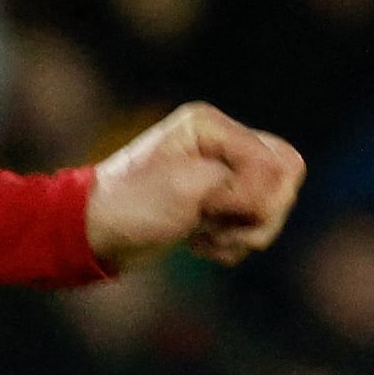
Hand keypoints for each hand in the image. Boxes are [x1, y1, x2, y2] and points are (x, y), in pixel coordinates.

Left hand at [85, 102, 302, 269]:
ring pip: (272, 207)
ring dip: (244, 233)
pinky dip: (231, 244)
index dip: (256, 193)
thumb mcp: (189, 188)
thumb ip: (243, 183)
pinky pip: (250, 227)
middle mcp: (220, 146)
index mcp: (211, 128)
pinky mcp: (213, 208)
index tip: (214, 208)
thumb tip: (278, 191)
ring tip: (205, 239)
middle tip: (218, 226)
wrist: (89, 238)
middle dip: (260, 212)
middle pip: (284, 179)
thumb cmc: (129, 206)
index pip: (277, 160)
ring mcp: (220, 178)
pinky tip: (199, 246)